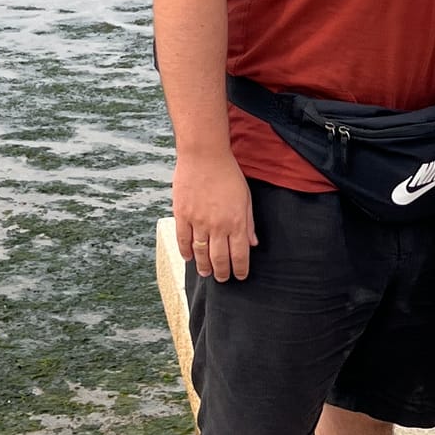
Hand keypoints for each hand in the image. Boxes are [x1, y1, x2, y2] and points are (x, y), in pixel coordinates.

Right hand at [173, 148, 256, 281]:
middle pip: (219, 259)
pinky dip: (186, 252)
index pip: (239, 255)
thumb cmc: (228, 174)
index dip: (240, 270)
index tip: (240, 276)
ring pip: (200, 253)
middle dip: (222, 273)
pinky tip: (189, 258)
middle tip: (223, 279)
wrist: (204, 155)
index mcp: (236, 222)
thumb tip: (253, 244)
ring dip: (204, 267)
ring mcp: (198, 221)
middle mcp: (217, 225)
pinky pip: (183, 240)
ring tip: (206, 273)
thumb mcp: (246, 197)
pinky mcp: (182, 215)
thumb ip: (248, 223)